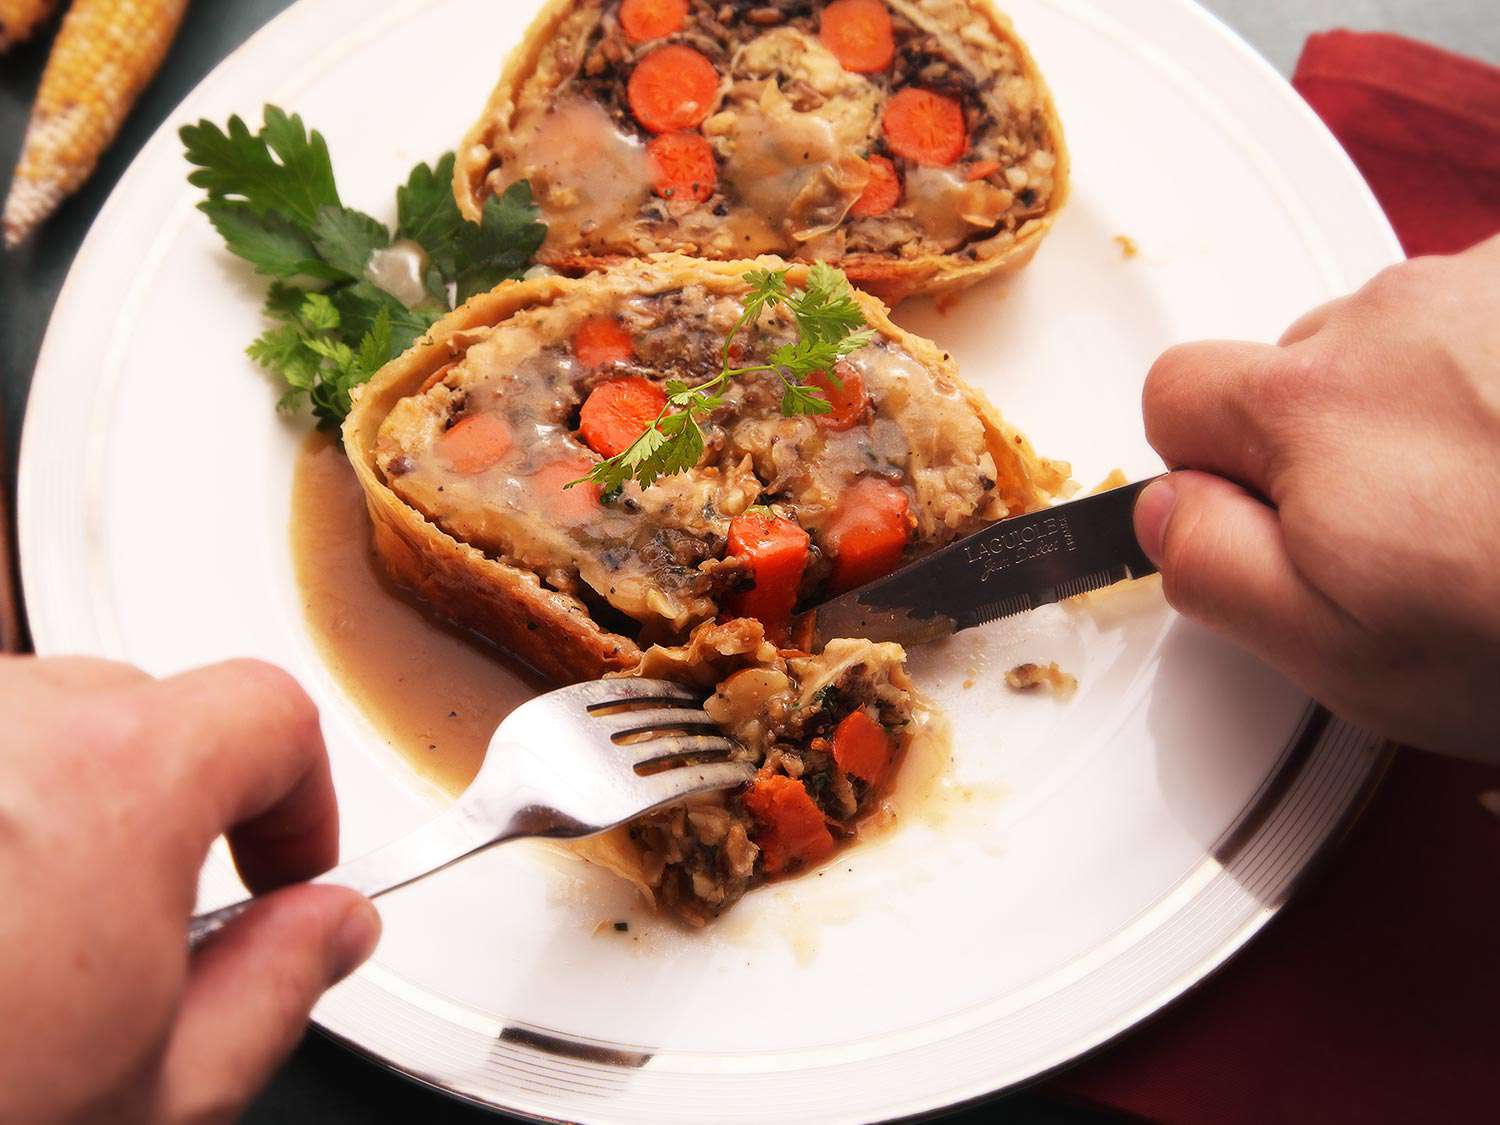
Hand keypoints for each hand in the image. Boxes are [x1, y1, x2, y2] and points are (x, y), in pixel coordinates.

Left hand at [0, 656, 379, 1121]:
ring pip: (31, 728)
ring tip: (27, 939)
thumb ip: (273, 988)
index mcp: (111, 782)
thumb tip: (329, 928)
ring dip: (58, 805)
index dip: (302, 798)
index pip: (268, 711)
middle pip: (142, 706)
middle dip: (171, 801)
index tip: (285, 871)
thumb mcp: (155, 1097)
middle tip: (156, 922)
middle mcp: (0, 725)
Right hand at [1135, 233, 1499, 758]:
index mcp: (1307, 404)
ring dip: (1429, 405)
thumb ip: (1209, 569)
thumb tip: (1162, 511)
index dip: (1203, 465)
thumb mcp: (1338, 649)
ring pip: (1404, 342)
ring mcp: (1494, 289)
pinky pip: (1493, 327)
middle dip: (1325, 437)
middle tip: (1409, 530)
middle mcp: (1393, 318)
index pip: (1175, 392)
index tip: (1264, 516)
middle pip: (1298, 362)